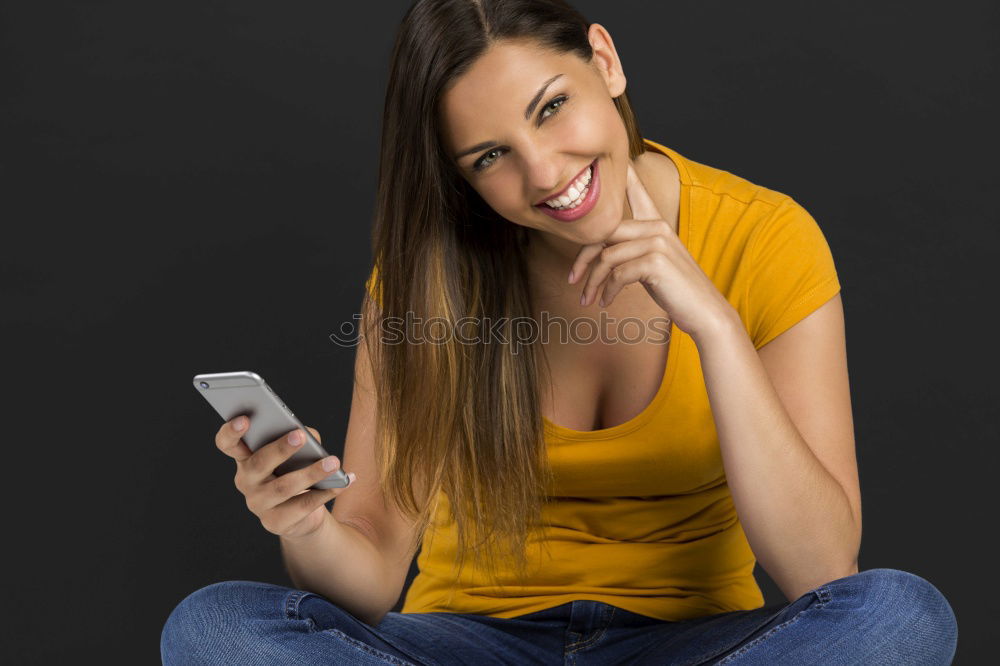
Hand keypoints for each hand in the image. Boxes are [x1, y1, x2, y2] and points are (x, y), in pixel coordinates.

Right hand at [215, 416, 355, 539]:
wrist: (302, 513)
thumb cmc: (296, 470)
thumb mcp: (298, 451)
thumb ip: (301, 437)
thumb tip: (308, 436)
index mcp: (245, 458)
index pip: (228, 444)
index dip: (231, 431)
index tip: (245, 419)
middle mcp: (246, 481)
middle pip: (258, 464)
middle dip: (279, 449)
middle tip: (299, 436)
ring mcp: (258, 504)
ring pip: (283, 487)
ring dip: (311, 473)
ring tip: (333, 462)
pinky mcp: (275, 522)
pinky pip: (302, 506)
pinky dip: (325, 492)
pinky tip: (343, 482)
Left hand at [569, 162, 736, 339]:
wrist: (705, 312)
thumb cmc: (676, 290)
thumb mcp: (652, 263)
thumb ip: (631, 249)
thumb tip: (602, 249)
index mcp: (657, 223)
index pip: (636, 191)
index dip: (623, 173)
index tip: (614, 157)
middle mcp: (657, 227)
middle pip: (604, 231)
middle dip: (583, 258)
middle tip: (572, 279)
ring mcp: (657, 242)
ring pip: (606, 256)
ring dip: (593, 282)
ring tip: (588, 299)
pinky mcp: (655, 262)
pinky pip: (617, 274)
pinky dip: (607, 291)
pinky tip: (606, 302)